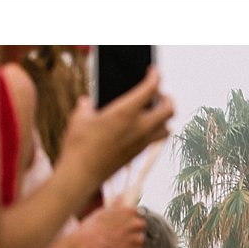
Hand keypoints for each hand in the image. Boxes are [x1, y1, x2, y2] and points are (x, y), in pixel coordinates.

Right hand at [58, 69, 173, 189]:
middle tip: (159, 94)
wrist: (81, 175)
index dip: (155, 77)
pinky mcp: (138, 154)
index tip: (154, 72)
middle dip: (167, 97)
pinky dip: (155, 131)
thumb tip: (87, 103)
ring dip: (165, 117)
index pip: (150, 89)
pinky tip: (143, 127)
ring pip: (167, 127)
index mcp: (125, 113)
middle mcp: (139, 127)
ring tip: (154, 111)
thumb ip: (86, 106)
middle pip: (169, 109)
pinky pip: (155, 140)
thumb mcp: (79, 118)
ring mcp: (141, 143)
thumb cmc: (78, 146)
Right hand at [78, 202, 144, 247]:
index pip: (136, 214)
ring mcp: (136, 239)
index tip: (122, 227)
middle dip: (132, 231)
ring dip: (131, 244)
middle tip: (119, 238)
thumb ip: (116, 206)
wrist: (85, 247)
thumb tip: (122, 195)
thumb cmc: (90, 230)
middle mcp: (135, 224)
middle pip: (140, 227)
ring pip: (139, 241)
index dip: (129, 221)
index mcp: (128, 211)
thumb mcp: (103, 212)